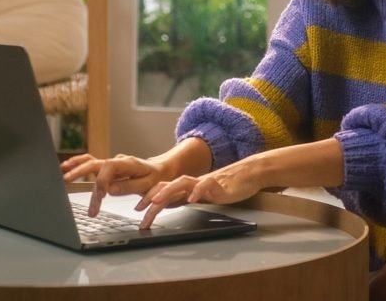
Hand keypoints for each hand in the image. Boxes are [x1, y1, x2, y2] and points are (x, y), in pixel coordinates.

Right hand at [61, 154, 168, 216]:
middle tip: (68, 181)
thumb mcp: (147, 185)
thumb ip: (128, 187)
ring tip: (63, 174)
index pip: (108, 169)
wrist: (162, 171)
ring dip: (76, 168)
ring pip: (91, 163)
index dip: (101, 182)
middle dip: (81, 173)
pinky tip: (67, 169)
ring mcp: (111, 164)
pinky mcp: (108, 169)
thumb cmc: (156, 178)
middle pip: (95, 165)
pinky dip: (79, 165)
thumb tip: (110, 189)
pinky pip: (91, 164)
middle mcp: (117, 161)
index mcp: (127, 163)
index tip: (100, 196)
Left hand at [134, 161, 262, 228]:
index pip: (163, 190)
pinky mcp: (217, 183)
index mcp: (187, 187)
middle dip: (151, 199)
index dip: (149, 198)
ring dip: (166, 192)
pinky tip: (191, 199)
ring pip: (180, 183)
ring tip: (156, 202)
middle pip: (166, 187)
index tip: (138, 211)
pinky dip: (197, 191)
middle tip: (139, 211)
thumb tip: (168, 206)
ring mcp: (203, 181)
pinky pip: (205, 185)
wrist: (248, 174)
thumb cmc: (226, 186)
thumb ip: (185, 198)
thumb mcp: (201, 195)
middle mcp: (192, 183)